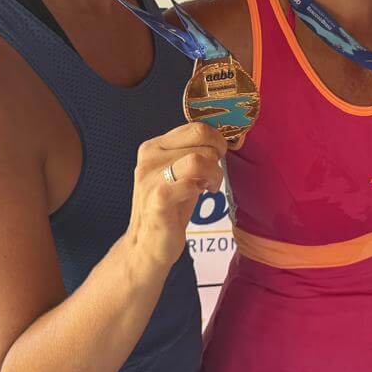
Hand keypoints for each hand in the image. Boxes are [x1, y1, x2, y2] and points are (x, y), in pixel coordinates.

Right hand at [129, 123, 227, 271]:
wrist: (147, 245)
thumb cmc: (171, 206)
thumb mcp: (180, 172)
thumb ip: (195, 152)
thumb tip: (224, 138)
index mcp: (154, 146)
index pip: (196, 127)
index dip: (217, 140)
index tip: (218, 157)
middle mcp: (149, 158)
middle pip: (202, 141)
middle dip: (217, 158)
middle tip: (212, 176)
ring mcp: (150, 178)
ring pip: (198, 159)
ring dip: (213, 174)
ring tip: (209, 186)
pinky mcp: (157, 200)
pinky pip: (189, 184)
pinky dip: (200, 188)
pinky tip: (199, 195)